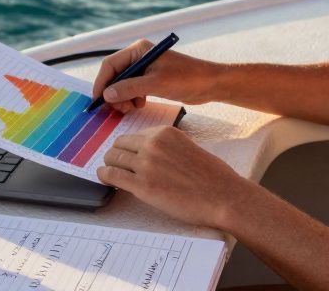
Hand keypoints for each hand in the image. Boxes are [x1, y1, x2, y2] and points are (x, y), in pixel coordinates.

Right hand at [91, 38, 221, 112]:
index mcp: (139, 50)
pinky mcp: (151, 79)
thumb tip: (106, 95)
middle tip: (118, 109)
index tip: (98, 101)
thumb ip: (129, 88)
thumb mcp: (155, 84)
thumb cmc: (186, 79)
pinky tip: (140, 105)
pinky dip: (132, 98)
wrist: (210, 84)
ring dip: (122, 98)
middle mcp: (139, 56)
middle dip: (113, 93)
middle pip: (115, 75)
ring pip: (123, 84)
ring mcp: (145, 68)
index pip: (110, 64)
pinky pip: (132, 89)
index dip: (101, 83)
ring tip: (130, 109)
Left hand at [97, 126, 245, 229]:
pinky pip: (112, 175)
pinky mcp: (142, 186)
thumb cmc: (212, 176)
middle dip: (115, 154)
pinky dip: (105, 176)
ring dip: (108, 165)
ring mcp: (146, 164)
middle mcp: (152, 144)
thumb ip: (166, 147)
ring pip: (113, 158)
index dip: (127, 148)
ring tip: (109, 172)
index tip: (125, 155)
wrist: (223, 196)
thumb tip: (147, 153)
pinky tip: (105, 178)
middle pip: (119, 144)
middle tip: (115, 164)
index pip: (133, 136)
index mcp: (163, 133)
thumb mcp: (187, 147)